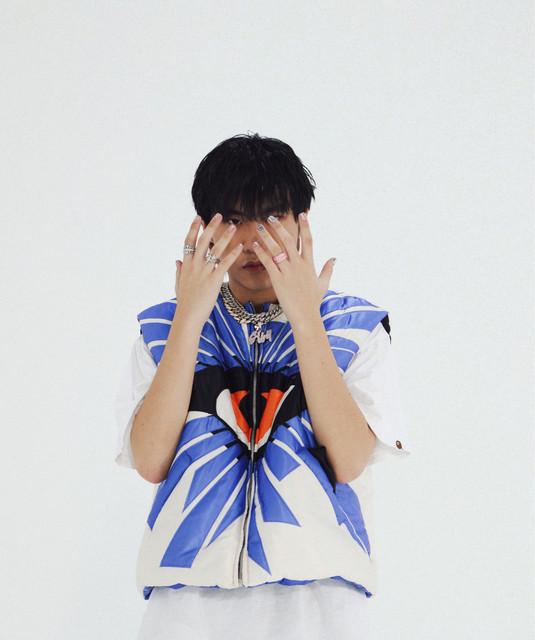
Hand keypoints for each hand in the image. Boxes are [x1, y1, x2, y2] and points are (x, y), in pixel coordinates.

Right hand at [174, 213, 242, 325]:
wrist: (188, 316)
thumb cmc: (185, 303)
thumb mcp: (179, 285)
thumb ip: (179, 271)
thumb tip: (176, 261)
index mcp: (186, 265)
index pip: (189, 242)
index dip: (194, 228)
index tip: (198, 217)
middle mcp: (194, 265)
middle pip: (203, 241)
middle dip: (211, 227)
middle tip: (219, 215)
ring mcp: (204, 272)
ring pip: (215, 249)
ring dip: (225, 237)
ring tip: (233, 226)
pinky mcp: (214, 280)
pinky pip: (225, 264)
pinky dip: (233, 254)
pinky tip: (240, 246)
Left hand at [251, 212, 335, 326]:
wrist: (306, 316)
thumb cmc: (313, 301)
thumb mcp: (323, 284)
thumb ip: (328, 269)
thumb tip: (334, 258)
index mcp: (309, 264)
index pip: (308, 240)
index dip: (305, 226)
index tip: (302, 214)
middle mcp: (299, 265)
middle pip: (289, 240)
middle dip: (279, 227)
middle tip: (271, 218)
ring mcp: (288, 272)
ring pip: (276, 249)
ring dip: (267, 237)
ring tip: (259, 227)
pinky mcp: (278, 280)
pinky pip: (268, 262)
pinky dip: (261, 252)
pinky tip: (254, 245)